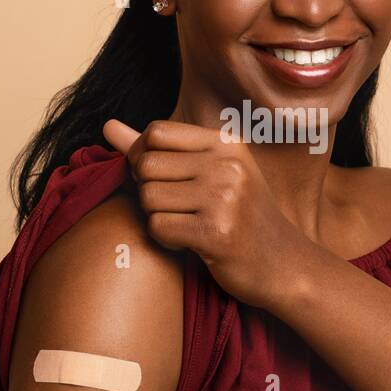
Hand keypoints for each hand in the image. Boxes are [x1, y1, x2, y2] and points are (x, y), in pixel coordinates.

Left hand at [102, 118, 316, 310]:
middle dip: (148, 189)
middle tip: (173, 207)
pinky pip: (158, 227)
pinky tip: (189, 242)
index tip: (159, 178)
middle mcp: (227, 165)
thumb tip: (107, 125)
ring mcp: (224, 198)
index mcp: (226, 143)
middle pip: (146, 164)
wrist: (283, 265)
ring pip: (148, 197)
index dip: (143, 155)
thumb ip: (156, 149)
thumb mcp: (209, 172)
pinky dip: (165, 239)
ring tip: (185, 224)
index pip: (156, 132)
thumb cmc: (241, 216)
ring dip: (156, 216)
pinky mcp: (216, 233)